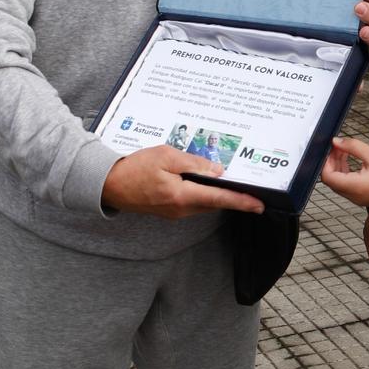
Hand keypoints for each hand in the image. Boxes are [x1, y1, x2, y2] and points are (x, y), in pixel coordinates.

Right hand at [101, 143, 263, 218]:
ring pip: (204, 202)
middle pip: (214, 201)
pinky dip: (202, 193)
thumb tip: (217, 171)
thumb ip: (193, 163)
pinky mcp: (170, 211)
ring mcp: (175, 212)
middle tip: (250, 186)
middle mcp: (181, 209)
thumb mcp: (166, 156)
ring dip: (216, 193)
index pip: (219, 198)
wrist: (109, 184)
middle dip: (232, 195)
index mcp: (181, 196)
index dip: (241, 201)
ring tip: (229, 181)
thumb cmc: (135, 168)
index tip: (259, 205)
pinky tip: (202, 180)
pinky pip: (193, 202)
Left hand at [321, 135, 368, 206]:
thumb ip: (353, 146)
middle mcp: (352, 195)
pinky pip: (346, 184)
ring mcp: (356, 197)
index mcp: (354, 186)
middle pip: (331, 179)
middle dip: (331, 161)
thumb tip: (337, 142)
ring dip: (338, 166)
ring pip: (338, 181)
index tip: (330, 149)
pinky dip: (344, 172)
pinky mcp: (360, 196)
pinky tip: (350, 160)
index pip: (327, 176)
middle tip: (337, 147)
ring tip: (345, 151)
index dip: (326, 161)